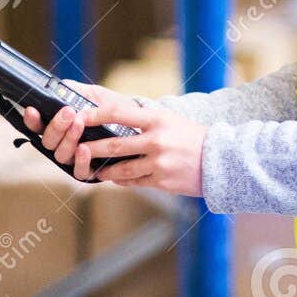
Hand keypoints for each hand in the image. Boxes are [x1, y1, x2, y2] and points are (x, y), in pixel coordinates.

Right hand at [20, 81, 133, 175]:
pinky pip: (80, 173)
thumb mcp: (94, 94)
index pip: (37, 125)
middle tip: (68, 112)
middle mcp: (63, 144)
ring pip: (60, 156)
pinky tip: (84, 148)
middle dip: (56, 126)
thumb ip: (77, 90)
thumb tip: (61, 86)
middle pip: (47, 141)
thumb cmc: (113, 108)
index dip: (31, 120)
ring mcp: (75, 159)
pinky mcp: (90, 171)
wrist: (137, 124)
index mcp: (59, 126)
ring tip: (79, 123)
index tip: (32, 109)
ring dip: (68, 139)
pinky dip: (80, 161)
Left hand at [22, 84, 207, 194]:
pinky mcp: (162, 181)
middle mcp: (156, 140)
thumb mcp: (169, 118)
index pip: (119, 113)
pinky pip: (135, 182)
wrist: (219, 160)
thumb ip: (144, 119)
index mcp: (157, 119)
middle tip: (77, 147)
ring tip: (94, 169)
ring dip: (105, 170)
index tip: (81, 116)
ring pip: (122, 169)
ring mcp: (159, 163)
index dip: (97, 115)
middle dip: (92, 148)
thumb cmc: (191, 136)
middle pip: (114, 145)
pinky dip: (123, 181)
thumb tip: (114, 117)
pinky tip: (116, 179)